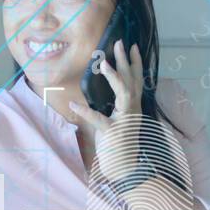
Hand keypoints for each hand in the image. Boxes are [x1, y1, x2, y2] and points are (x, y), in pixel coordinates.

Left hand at [66, 39, 145, 181]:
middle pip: (132, 80)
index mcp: (134, 107)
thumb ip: (119, 106)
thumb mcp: (121, 120)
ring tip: (104, 63)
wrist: (126, 168)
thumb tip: (113, 91)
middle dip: (126, 60)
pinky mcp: (112, 133)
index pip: (137, 80)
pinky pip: (98, 120)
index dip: (136, 63)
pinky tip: (73, 103)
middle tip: (120, 42)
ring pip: (123, 94)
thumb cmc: (121, 143)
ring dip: (114, 77)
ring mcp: (124, 120)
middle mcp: (132, 110)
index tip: (132, 46)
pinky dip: (85, 112)